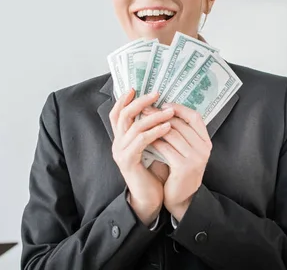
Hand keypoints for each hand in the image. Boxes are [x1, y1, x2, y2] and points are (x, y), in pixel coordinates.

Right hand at [110, 89, 174, 225]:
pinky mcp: (128, 161)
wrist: (149, 198)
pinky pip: (141, 141)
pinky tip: (167, 127)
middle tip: (156, 94)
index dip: (123, 100)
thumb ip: (148, 131)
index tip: (135, 88)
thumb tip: (159, 109)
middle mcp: (117, 143)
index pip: (116, 114)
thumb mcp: (149, 147)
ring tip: (170, 111)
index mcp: (120, 138)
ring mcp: (120, 152)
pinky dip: (155, 132)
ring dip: (154, 116)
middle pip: (123, 115)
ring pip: (134, 126)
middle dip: (140, 102)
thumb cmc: (152, 172)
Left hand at [144, 103, 211, 221]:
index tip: (163, 104)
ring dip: (155, 127)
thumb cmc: (179, 170)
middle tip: (145, 110)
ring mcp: (196, 158)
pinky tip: (144, 139)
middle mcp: (204, 148)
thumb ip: (180, 132)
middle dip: (161, 115)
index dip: (179, 108)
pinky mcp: (184, 167)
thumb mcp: (185, 150)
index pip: (195, 117)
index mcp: (205, 141)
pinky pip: (165, 148)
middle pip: (181, 124)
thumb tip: (162, 109)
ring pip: (172, 134)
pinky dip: (154, 141)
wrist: (181, 197)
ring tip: (142, 122)